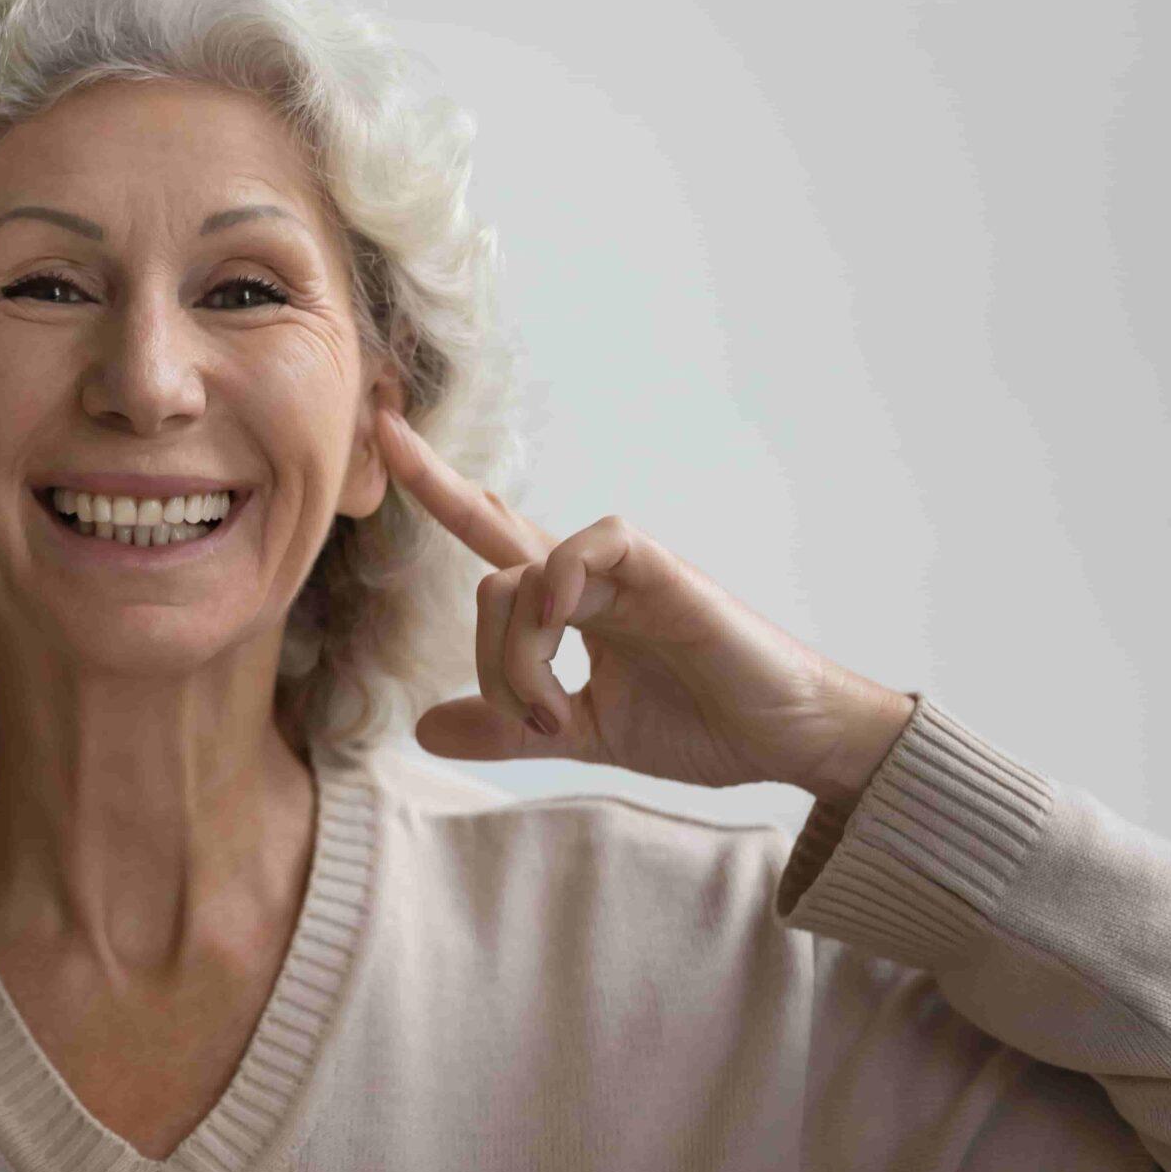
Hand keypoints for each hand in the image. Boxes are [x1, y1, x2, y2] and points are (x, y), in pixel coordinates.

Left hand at [372, 408, 915, 802]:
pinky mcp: (664, 570)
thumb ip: (508, 729)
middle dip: (470, 603)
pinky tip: (565, 630)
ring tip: (555, 718)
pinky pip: (589, 545)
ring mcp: (624, 569)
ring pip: (521, 572)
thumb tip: (423, 729)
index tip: (382, 429)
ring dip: (518, 659)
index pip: (488, 531)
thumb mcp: (583, 735)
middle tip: (528, 715)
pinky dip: (559, 585)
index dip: (437, 483)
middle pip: (489, 545)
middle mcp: (587, 575)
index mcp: (568, 605)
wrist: (789, 742)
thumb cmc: (699, 726)